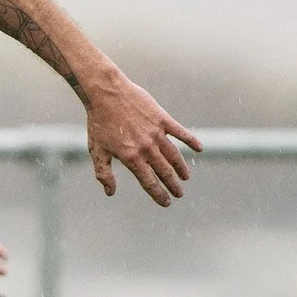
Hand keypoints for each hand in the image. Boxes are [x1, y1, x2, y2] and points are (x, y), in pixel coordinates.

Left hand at [82, 71, 201, 204]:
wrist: (106, 93)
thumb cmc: (99, 122)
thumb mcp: (97, 150)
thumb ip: (104, 173)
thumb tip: (110, 192)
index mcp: (131, 158)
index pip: (149, 182)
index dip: (158, 194)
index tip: (166, 202)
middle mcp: (147, 148)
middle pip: (164, 172)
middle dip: (173, 185)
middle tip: (179, 194)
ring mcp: (156, 133)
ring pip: (174, 155)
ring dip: (181, 168)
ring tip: (185, 178)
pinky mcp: (162, 119)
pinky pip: (180, 132)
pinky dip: (191, 141)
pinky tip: (199, 149)